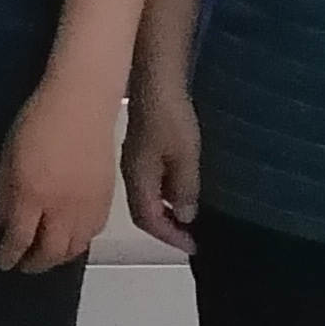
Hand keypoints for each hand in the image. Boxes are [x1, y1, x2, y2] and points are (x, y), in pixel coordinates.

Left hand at [0, 82, 116, 272]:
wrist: (81, 103)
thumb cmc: (37, 122)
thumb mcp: (7, 156)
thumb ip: (3, 195)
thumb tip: (1, 224)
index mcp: (32, 194)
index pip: (20, 239)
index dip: (9, 255)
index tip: (1, 262)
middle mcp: (62, 207)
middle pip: (51, 252)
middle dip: (35, 264)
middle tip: (23, 265)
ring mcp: (87, 205)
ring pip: (75, 248)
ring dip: (58, 257)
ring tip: (45, 255)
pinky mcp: (106, 199)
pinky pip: (93, 234)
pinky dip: (79, 243)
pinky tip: (69, 239)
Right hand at [121, 90, 201, 253]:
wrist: (153, 78)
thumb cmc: (170, 117)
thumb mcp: (185, 156)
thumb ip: (185, 188)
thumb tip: (186, 217)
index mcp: (138, 179)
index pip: (149, 220)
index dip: (170, 236)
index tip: (193, 247)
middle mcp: (131, 173)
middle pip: (144, 211)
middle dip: (166, 228)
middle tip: (190, 237)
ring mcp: (133, 160)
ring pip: (147, 197)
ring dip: (165, 212)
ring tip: (187, 219)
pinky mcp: (140, 147)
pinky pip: (150, 182)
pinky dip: (164, 195)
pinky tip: (179, 190)